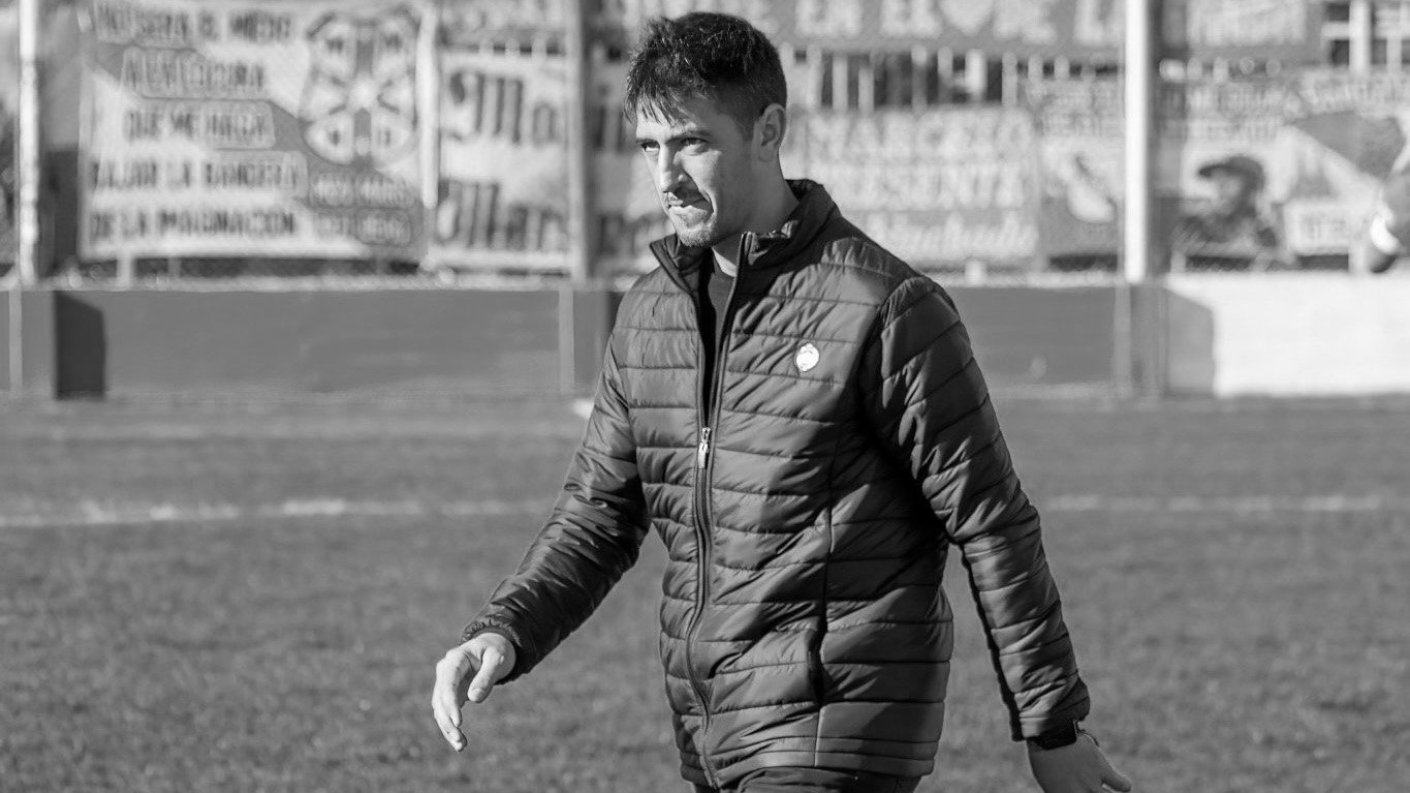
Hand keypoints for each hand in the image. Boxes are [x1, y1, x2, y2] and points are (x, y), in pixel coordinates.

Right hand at [431, 632, 516, 751]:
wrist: (492, 646)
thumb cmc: (496, 651)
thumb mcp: (497, 659)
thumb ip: (487, 677)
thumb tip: (474, 698)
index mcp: (455, 658)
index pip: (448, 682)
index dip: (451, 703)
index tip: (459, 722)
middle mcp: (445, 671)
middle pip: (440, 699)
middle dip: (448, 721)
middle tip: (460, 740)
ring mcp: (445, 683)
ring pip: (440, 709)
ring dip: (447, 728)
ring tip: (461, 746)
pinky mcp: (450, 694)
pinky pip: (446, 712)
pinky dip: (451, 727)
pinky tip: (460, 742)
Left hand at [1027, 730, 1131, 792]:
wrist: (1049, 733)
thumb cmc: (1044, 755)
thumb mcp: (1046, 779)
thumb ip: (1059, 791)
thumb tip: (1067, 791)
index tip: (1083, 792)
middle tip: (1096, 791)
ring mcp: (1091, 783)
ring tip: (1108, 791)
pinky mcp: (1102, 770)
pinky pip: (1123, 785)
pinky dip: (1123, 786)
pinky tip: (1122, 785)